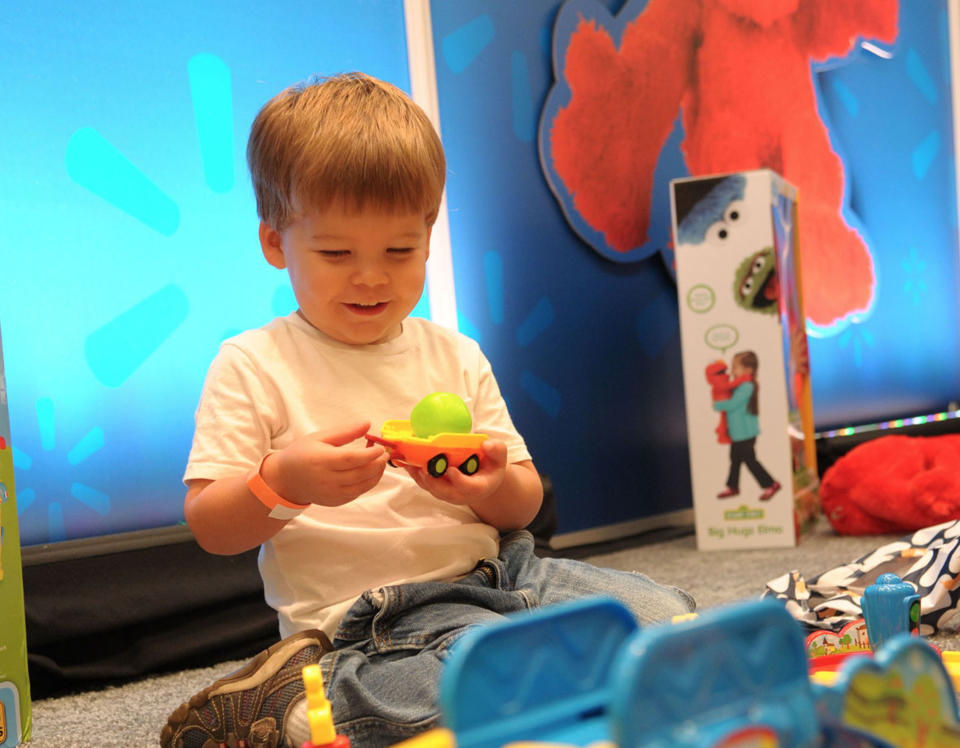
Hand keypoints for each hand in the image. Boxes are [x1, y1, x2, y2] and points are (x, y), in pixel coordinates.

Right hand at [262, 422, 387, 506]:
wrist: (286, 479)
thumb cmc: (302, 454)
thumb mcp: (320, 437)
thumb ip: (345, 432)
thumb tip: (367, 424)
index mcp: (321, 461)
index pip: (351, 459)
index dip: (370, 454)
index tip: (380, 447)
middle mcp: (327, 480)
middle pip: (360, 474)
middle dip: (377, 464)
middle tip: (384, 454)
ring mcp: (331, 494)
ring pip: (362, 486)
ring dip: (376, 474)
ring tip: (380, 462)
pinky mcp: (335, 502)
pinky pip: (357, 493)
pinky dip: (367, 483)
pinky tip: (369, 472)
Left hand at [404, 438, 507, 506]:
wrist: (483, 476)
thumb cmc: (491, 464)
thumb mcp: (499, 456)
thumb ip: (497, 450)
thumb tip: (486, 446)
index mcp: (479, 487)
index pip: (469, 487)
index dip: (459, 481)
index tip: (451, 470)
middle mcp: (461, 494)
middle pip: (445, 492)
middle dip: (433, 482)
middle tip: (423, 468)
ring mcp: (448, 493)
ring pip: (432, 489)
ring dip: (420, 477)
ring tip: (410, 463)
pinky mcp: (437, 488)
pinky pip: (424, 483)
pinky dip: (415, 473)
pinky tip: (406, 461)